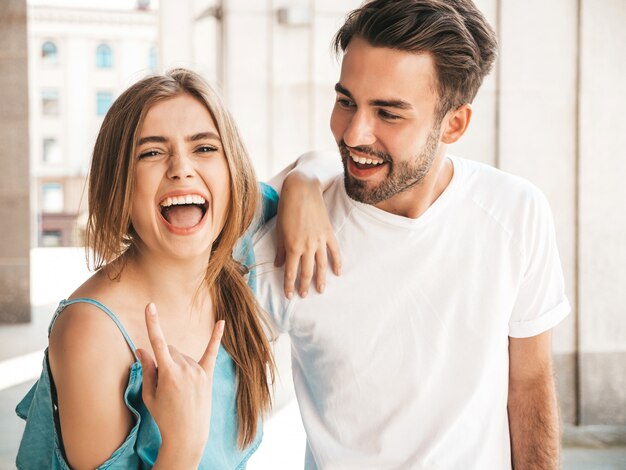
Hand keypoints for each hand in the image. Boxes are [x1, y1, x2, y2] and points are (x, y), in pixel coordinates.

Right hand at [137, 303, 223, 465]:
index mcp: (168, 373)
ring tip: (176, 389)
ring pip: (182, 356)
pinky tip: (222, 322)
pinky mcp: (208, 375)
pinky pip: (212, 352)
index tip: (150, 306)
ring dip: (176, 364)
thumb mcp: (150, 395)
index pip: (158, 343)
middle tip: (162, 384)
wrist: (188, 435)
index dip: (152, 323)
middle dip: (163, 360)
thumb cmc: (164, 416)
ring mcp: (198, 371)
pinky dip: (216, 337)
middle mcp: (186, 369)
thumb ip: (148, 369)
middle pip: (170, 351)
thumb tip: (142, 348)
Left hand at [274, 172, 340, 298]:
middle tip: (303, 295)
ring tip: (320, 290)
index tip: (289, 295)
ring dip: (321, 279)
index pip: (290, 272)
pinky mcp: (328, 233)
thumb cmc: (287, 208)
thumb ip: (281, 249)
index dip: (289, 286)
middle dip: (304, 285)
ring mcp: (319, 241)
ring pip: (321, 265)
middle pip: (306, 272)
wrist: (302, 190)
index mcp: (292, 247)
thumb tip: (279, 264)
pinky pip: (334, 251)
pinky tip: (337, 272)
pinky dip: (337, 262)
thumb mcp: (279, 230)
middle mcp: (307, 246)